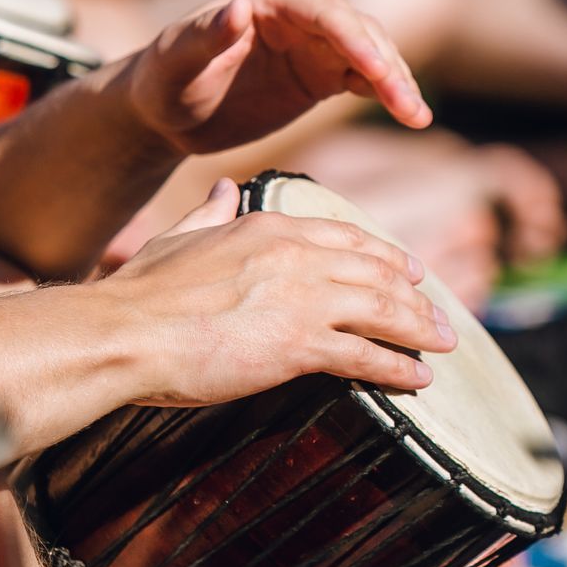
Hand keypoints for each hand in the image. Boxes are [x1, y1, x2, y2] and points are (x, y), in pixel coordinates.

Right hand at [101, 180, 455, 401]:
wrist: (122, 333)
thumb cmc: (139, 293)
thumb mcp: (178, 237)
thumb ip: (210, 212)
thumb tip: (225, 188)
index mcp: (268, 228)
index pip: (345, 237)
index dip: (384, 255)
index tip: (411, 269)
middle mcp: (296, 257)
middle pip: (376, 273)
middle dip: (414, 296)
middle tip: (439, 312)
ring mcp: (302, 300)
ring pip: (382, 311)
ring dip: (420, 329)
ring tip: (444, 343)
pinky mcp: (299, 344)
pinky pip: (365, 356)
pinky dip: (398, 367)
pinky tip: (419, 378)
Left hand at [119, 0, 432, 152]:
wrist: (165, 113)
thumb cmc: (162, 82)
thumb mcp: (173, 62)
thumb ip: (204, 35)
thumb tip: (240, 8)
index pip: (324, 11)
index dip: (355, 40)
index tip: (380, 73)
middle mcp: (299, 10)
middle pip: (358, 31)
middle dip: (387, 67)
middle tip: (409, 108)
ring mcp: (314, 40)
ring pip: (371, 52)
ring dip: (397, 83)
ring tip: (418, 118)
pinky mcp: (322, 70)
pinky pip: (366, 77)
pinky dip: (389, 94)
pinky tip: (411, 116)